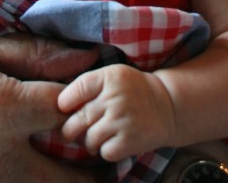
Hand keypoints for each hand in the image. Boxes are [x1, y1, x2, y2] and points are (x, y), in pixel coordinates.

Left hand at [58, 64, 174, 162]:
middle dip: (70, 129)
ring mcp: (122, 120)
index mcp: (109, 77)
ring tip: (95, 137)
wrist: (167, 106)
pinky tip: (111, 143)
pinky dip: (105, 151)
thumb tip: (60, 105)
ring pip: (89, 139)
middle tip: (71, 131)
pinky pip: (105, 152)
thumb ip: (89, 85)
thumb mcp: (112, 76)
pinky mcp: (130, 140)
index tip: (64, 109)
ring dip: (89, 142)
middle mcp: (115, 97)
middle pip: (78, 119)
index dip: (65, 102)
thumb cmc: (132, 90)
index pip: (77, 89)